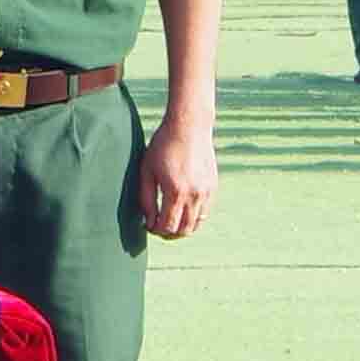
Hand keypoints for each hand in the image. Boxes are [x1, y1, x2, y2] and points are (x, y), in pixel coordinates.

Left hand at [136, 103, 217, 242]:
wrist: (189, 126)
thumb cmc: (163, 146)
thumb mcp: (147, 171)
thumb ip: (146, 199)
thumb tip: (148, 221)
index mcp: (175, 192)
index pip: (168, 226)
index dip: (156, 230)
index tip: (148, 226)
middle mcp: (194, 195)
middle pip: (184, 230)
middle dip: (169, 234)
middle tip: (158, 228)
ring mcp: (206, 192)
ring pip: (196, 224)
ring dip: (182, 228)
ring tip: (169, 222)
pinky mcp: (213, 187)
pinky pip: (205, 212)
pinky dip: (193, 217)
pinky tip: (182, 210)